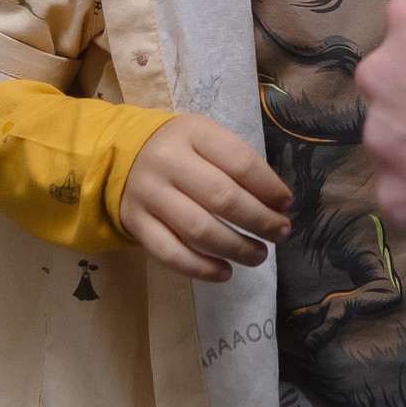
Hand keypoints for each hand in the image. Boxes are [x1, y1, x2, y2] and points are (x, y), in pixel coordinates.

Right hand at [118, 114, 291, 282]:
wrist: (120, 155)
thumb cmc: (179, 149)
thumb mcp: (206, 138)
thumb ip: (237, 164)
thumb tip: (276, 204)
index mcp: (193, 132)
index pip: (240, 162)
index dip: (269, 188)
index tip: (285, 205)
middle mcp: (168, 161)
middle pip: (222, 198)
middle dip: (259, 221)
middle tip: (280, 233)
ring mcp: (149, 193)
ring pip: (198, 229)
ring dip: (236, 248)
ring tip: (259, 255)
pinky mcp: (136, 222)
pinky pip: (170, 253)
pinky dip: (201, 268)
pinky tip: (225, 273)